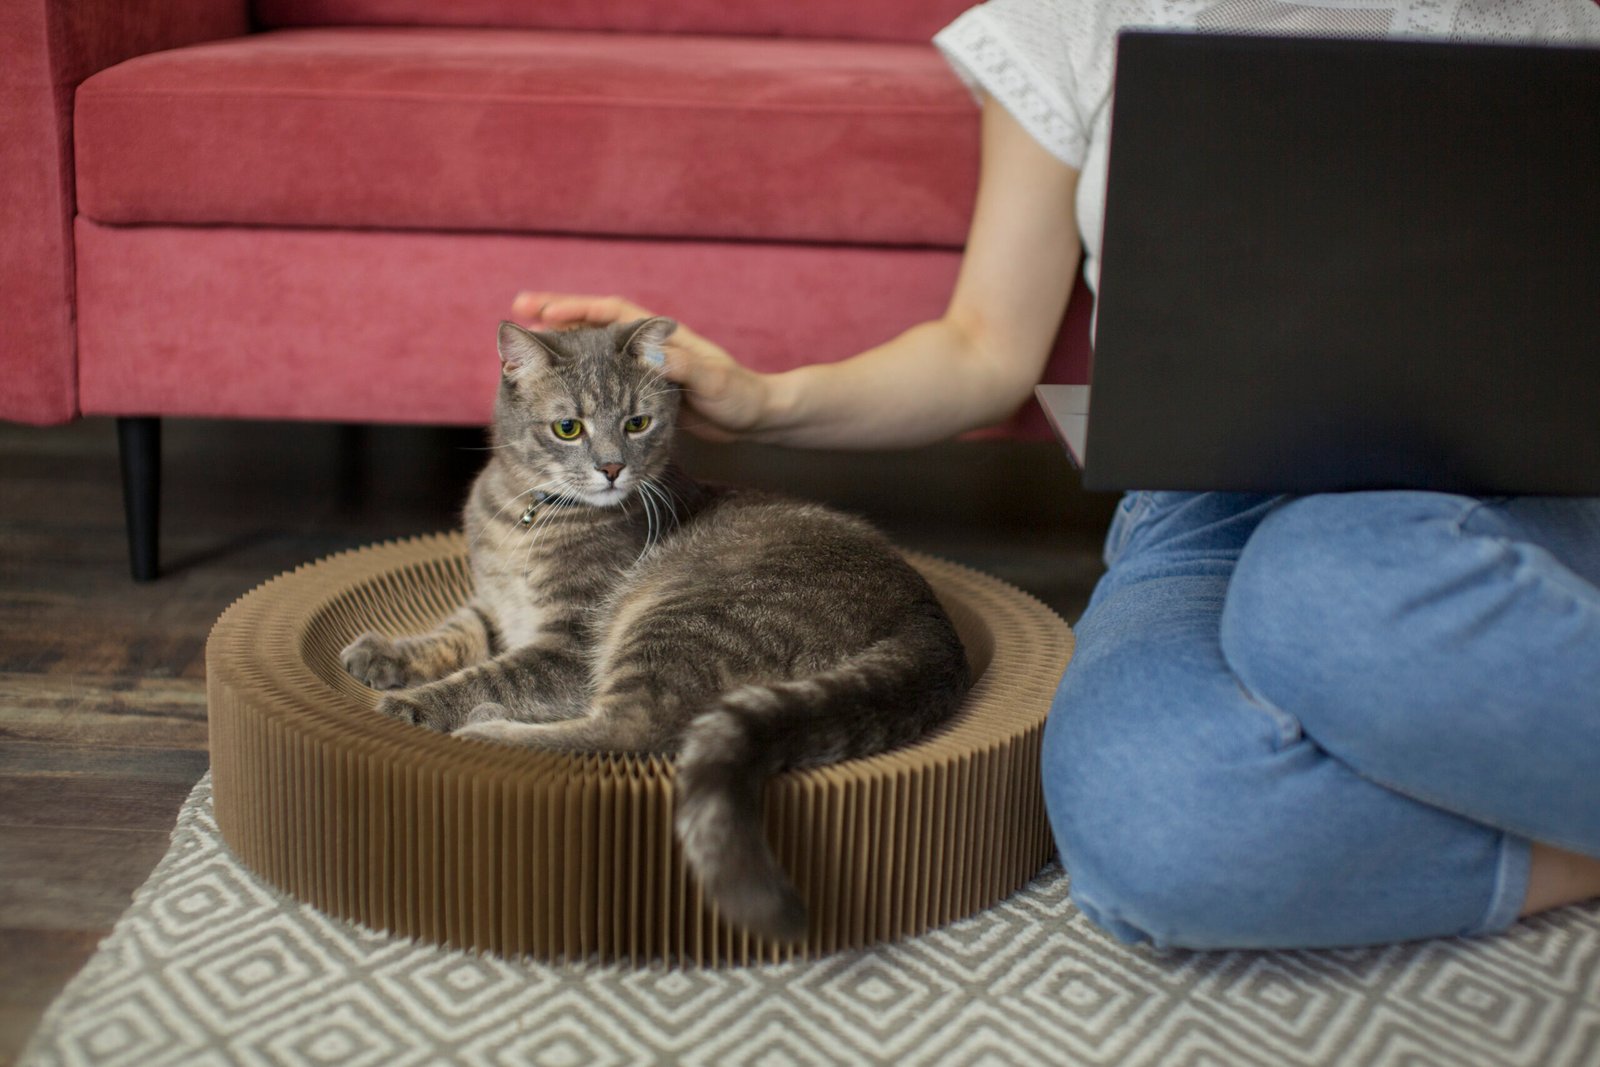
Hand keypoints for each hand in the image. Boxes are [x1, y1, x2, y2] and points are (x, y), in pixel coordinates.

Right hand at [511, 291, 769, 441]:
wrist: (756, 419)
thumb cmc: (739, 396)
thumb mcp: (713, 382)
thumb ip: (682, 367)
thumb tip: (647, 351)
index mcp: (659, 335)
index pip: (607, 312)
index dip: (572, 308)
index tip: (538, 310)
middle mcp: (645, 348)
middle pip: (590, 330)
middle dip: (553, 325)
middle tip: (515, 326)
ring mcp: (641, 371)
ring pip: (591, 356)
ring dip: (561, 355)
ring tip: (523, 361)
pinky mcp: (640, 397)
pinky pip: (600, 384)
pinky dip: (576, 384)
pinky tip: (556, 396)